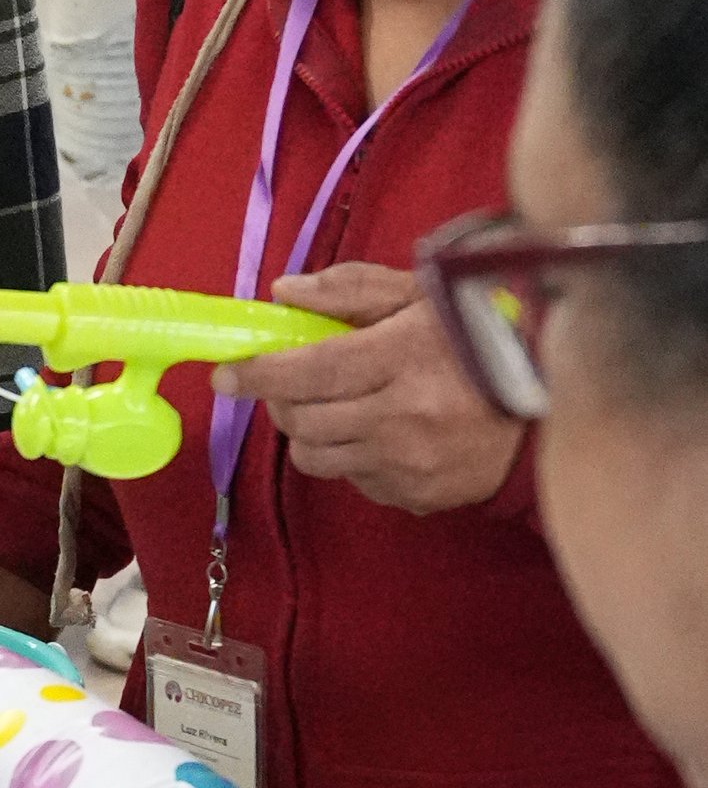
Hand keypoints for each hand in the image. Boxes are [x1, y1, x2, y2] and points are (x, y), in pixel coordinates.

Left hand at [221, 259, 525, 513]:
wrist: (559, 404)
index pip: (307, 371)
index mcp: (405, 357)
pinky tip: (381, 432)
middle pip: (301, 421)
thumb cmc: (484, 337)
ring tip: (336, 406)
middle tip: (285, 383)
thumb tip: (283, 294)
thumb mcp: (425, 295)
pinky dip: (352, 457)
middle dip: (279, 401)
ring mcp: (411, 464)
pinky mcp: (418, 497)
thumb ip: (352, 290)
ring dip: (310, 431)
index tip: (227, 372)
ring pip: (317, 458)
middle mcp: (404, 417)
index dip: (257, 373)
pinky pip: (355, 481)